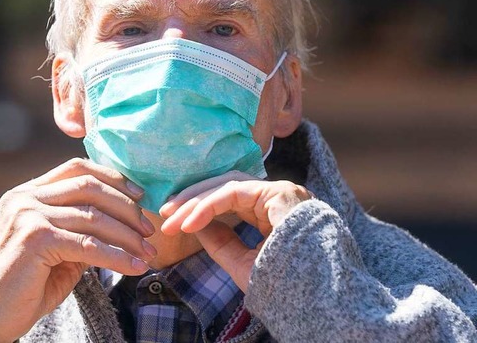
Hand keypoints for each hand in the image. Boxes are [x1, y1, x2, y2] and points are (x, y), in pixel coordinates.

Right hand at [0, 158, 155, 342]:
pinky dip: (117, 256)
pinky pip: (88, 245)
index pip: (78, 168)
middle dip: (127, 208)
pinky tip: (135, 267)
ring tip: (149, 253)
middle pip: (89, 187)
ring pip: (93, 217)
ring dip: (128, 236)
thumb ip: (83, 223)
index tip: (141, 194)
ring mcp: (27, 215)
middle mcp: (24, 197)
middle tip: (150, 230)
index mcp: (28, 191)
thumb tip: (130, 212)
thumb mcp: (61, 244)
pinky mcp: (34, 238)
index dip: (113, 177)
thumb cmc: (31, 281)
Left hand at [159, 171, 312, 291]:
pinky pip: (234, 192)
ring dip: (195, 201)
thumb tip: (196, 225)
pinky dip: (208, 205)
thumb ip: (221, 243)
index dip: (197, 208)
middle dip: (190, 200)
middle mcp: (273, 197)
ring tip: (171, 218)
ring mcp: (278, 191)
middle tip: (165, 215)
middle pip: (223, 187)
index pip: (226, 199)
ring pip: (226, 185)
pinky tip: (189, 222)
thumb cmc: (286, 284)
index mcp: (267, 212)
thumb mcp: (243, 264)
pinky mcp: (279, 191)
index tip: (173, 224)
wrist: (317, 296)